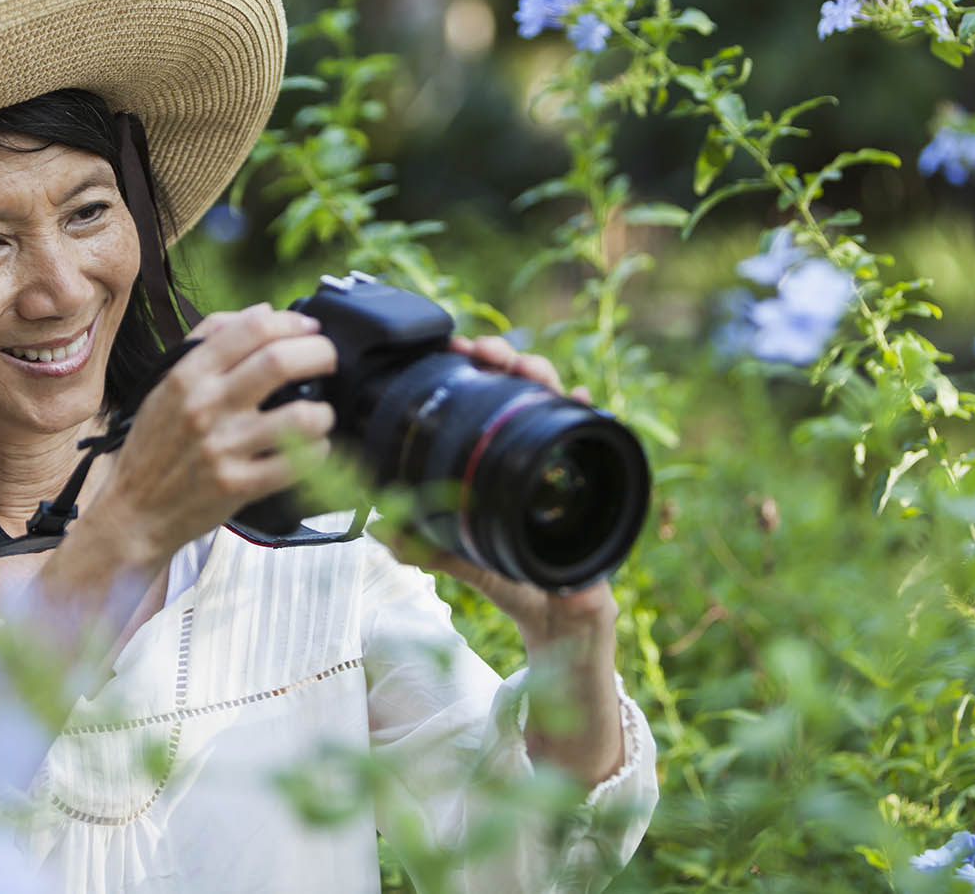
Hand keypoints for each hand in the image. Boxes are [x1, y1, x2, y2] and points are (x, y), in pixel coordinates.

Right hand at [80, 303, 337, 566]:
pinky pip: (298, 463)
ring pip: (300, 416)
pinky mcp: (238, 486)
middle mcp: (206, 406)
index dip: (292, 322)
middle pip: (280, 362)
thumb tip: (262, 311)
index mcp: (188, 374)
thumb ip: (209, 340)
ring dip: (322, 411)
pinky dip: (316, 452)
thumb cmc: (155, 444)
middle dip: (320, 353)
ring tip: (318, 414)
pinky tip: (311, 448)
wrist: (134, 511)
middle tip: (328, 361)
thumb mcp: (167, 383)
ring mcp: (223, 447)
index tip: (310, 328)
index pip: (252, 329)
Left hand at [386, 335, 613, 641]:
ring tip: (528, 368)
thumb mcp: (464, 562)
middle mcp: (531, 454)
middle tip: (488, 353)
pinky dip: (586, 414)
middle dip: (507, 360)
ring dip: (542, 376)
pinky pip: (592, 439)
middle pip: (521, 390)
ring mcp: (563, 463)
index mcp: (498, 464)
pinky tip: (578, 399)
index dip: (474, 372)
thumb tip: (381, 529)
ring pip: (554, 402)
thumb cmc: (514, 584)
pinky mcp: (593, 482)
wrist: (560, 624)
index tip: (455, 351)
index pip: (487, 403)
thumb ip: (428, 548)